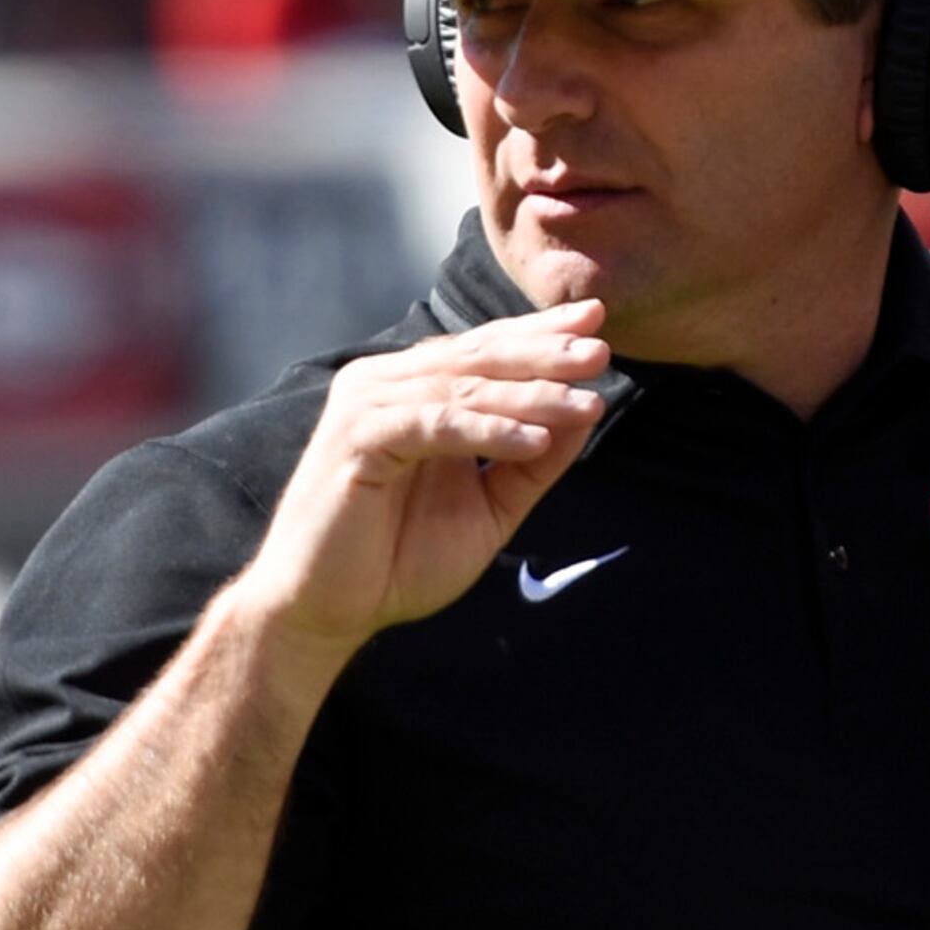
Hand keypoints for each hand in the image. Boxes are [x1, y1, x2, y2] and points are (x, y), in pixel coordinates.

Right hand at [227, 300, 614, 659]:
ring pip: (461, 387)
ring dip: (528, 394)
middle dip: (544, 353)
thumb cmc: (400, 557)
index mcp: (416, 391)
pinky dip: (487, 430)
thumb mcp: (491, 506)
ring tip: (584, 402)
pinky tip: (537, 440)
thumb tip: (588, 409)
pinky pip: (434, 424)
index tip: (598, 320)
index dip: (540, 334)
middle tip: (601, 351)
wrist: (328, 609)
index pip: (485, 351)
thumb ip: (533, 462)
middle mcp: (388, 385)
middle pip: (477, 358)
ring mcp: (368, 406)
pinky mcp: (356, 438)